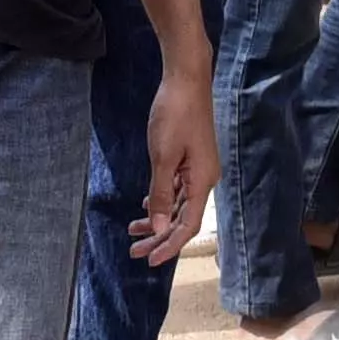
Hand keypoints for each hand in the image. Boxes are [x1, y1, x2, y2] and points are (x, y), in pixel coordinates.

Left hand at [132, 65, 216, 264]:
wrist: (186, 79)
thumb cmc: (175, 114)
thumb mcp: (162, 157)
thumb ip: (162, 194)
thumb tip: (161, 229)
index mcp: (202, 181)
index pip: (188, 225)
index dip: (170, 246)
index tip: (150, 260)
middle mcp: (205, 178)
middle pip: (183, 218)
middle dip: (159, 237)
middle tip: (134, 251)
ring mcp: (199, 168)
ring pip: (179, 204)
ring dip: (158, 219)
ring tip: (133, 231)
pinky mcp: (191, 158)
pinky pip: (178, 188)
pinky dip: (163, 200)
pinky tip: (148, 205)